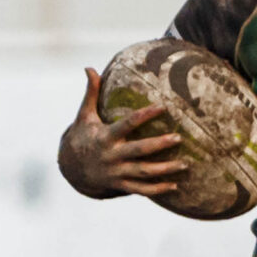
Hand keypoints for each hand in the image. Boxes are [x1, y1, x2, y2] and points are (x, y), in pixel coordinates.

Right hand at [57, 68, 186, 198]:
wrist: (70, 168)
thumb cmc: (82, 136)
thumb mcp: (84, 116)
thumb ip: (91, 93)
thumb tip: (89, 67)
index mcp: (104, 136)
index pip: (127, 123)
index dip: (145, 115)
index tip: (163, 106)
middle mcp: (111, 155)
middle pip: (139, 150)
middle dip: (159, 144)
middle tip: (179, 137)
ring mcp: (116, 172)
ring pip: (143, 172)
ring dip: (165, 170)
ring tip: (186, 164)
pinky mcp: (120, 185)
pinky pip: (141, 190)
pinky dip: (158, 189)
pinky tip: (176, 186)